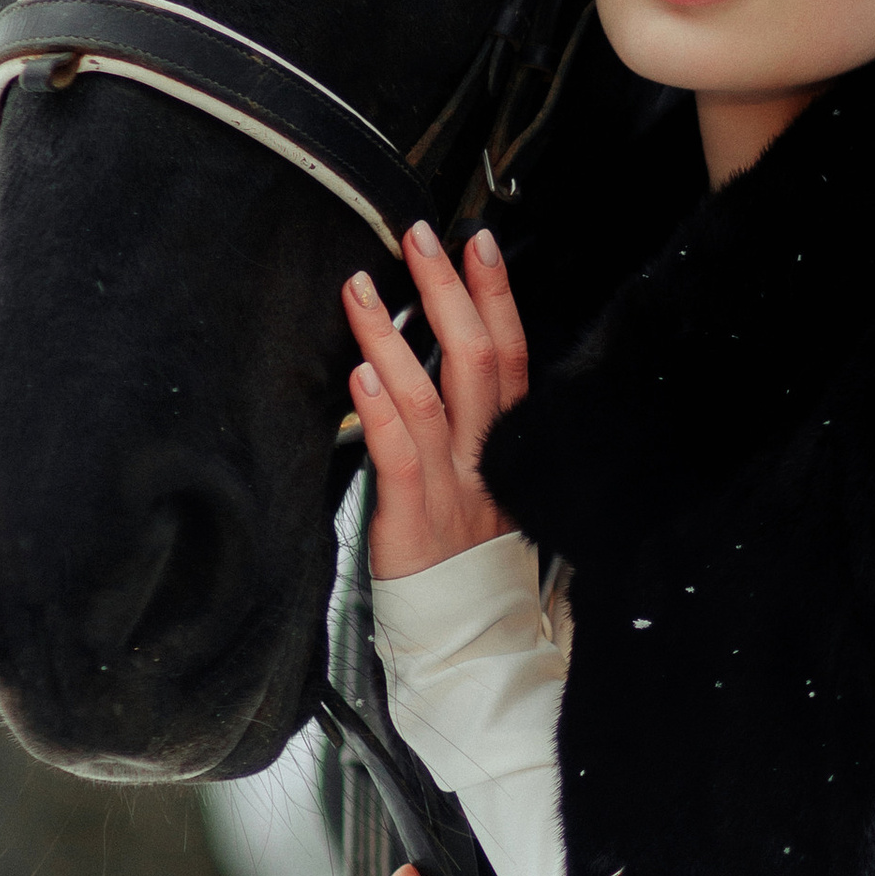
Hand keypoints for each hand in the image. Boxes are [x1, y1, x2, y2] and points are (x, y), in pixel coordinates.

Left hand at [344, 220, 528, 580]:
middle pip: (477, 360)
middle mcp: (485, 459)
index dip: (496, 296)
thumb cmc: (471, 558)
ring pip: (430, 398)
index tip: (476, 244)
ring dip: (394, 336)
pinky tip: (364, 372)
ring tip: (363, 289)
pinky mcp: (415, 522)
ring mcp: (453, 489)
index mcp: (507, 445)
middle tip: (420, 238)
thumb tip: (451, 354)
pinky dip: (383, 411)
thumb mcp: (492, 481)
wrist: (473, 637)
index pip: (511, 355)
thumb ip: (479, 424)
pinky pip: (402, 459)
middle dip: (448, 290)